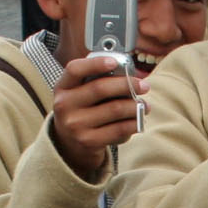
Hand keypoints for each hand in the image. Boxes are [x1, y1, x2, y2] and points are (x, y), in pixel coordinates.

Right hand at [48, 52, 145, 178]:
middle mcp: (64, 106)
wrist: (70, 145)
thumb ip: (94, 81)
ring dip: (135, 106)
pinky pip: (119, 129)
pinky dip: (133, 124)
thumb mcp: (78, 94)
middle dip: (127, 85)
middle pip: (100, 88)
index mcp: (63, 88)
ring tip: (144, 105)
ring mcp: (75, 125)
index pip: (75, 69)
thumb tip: (127, 74)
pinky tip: (138, 121)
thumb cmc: (82, 111)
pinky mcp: (88, 141)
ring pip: (114, 109)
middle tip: (144, 86)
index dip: (95, 63)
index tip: (115, 62)